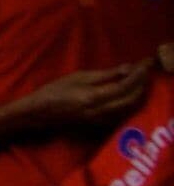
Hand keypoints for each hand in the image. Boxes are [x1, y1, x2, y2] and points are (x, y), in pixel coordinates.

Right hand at [27, 61, 153, 135]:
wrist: (40, 113)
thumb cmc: (54, 91)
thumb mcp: (78, 77)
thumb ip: (105, 75)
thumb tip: (128, 68)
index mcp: (94, 97)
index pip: (125, 86)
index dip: (138, 74)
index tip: (145, 63)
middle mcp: (102, 111)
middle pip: (133, 98)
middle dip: (142, 83)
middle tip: (146, 69)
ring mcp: (103, 119)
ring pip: (131, 107)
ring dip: (139, 92)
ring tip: (141, 78)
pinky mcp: (102, 122)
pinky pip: (124, 112)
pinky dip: (131, 101)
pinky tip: (131, 92)